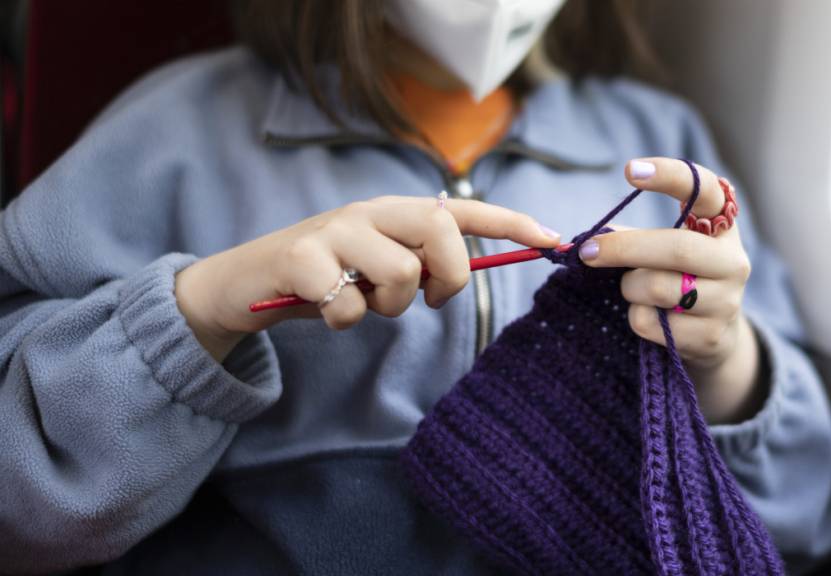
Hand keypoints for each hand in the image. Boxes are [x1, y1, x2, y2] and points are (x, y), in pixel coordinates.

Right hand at [175, 196, 560, 361]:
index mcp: (393, 212)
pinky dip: (344, 322)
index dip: (511, 224)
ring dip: (387, 308)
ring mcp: (334, 230)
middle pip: (441, 232)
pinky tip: (325, 313)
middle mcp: (368, 210)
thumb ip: (415, 264)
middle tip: (426, 301)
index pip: (462, 211)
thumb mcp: (375, 268)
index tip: (554, 240)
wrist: (244, 282)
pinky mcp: (300, 258)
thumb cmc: (323, 278)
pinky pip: (350, 305)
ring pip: (401, 273)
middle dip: (446, 277)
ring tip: (360, 305)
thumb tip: (458, 277)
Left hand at [578, 158, 764, 423]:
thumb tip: (591, 241)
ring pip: (658, 288)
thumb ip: (635, 238)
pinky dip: (636, 317)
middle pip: (675, 248)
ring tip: (632, 289)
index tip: (630, 170)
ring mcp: (727, 301)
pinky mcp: (711, 337)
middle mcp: (733, 261)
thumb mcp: (666, 248)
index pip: (705, 189)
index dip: (670, 176)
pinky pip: (652, 323)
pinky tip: (649, 315)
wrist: (715, 335)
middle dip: (623, 249)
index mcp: (723, 226)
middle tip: (586, 251)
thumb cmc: (678, 278)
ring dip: (629, 287)